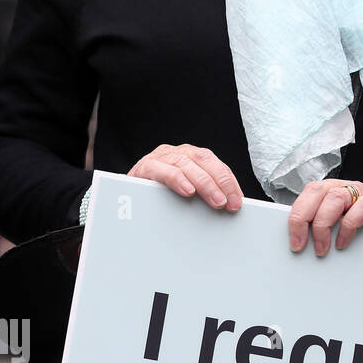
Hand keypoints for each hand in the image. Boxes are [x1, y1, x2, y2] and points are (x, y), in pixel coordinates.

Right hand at [128, 144, 242, 210]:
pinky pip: (162, 170)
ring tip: (215, 200)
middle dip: (219, 182)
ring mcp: (161, 158)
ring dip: (204, 183)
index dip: (229, 181)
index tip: (237, 201)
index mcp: (191, 157)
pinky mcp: (145, 166)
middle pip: (204, 160)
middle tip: (228, 202)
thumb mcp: (184, 196)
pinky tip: (187, 190)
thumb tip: (227, 209)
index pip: (215, 164)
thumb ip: (202, 197)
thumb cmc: (158, 198)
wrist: (125, 197)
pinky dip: (177, 179)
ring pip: (186, 164)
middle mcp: (177, 153)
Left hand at [288, 179, 362, 255]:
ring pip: (336, 197)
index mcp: (329, 191)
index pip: (308, 193)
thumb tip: (295, 244)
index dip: (296, 216)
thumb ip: (316, 228)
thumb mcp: (333, 229)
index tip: (294, 243)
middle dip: (303, 219)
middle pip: (317, 191)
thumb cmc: (361, 234)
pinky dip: (349, 225)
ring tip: (322, 249)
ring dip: (324, 225)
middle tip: (301, 246)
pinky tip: (343, 242)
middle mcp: (345, 187)